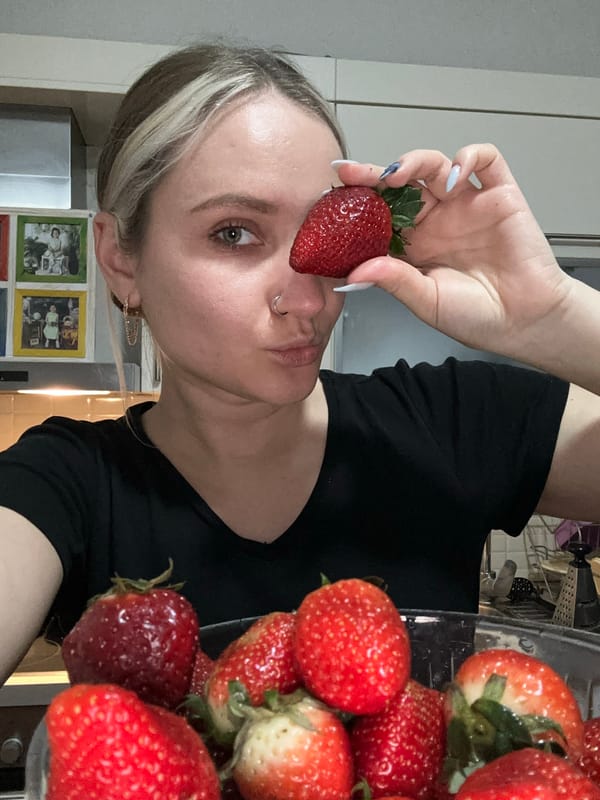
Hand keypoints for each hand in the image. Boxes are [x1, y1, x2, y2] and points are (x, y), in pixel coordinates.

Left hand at [336, 143, 570, 360]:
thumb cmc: (476, 316)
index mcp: (414, 244)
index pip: (380, 214)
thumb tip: (355, 271)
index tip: (332, 196)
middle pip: (401, 184)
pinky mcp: (500, 195)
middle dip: (375, 175)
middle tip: (352, 175)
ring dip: (413, 161)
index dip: (358, 203)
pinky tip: (454, 175)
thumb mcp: (426, 301)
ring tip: (397, 174)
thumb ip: (394, 281)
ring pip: (434, 165)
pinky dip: (468, 157)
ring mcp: (466, 205)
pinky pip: (486, 160)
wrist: (524, 322)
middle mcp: (437, 220)